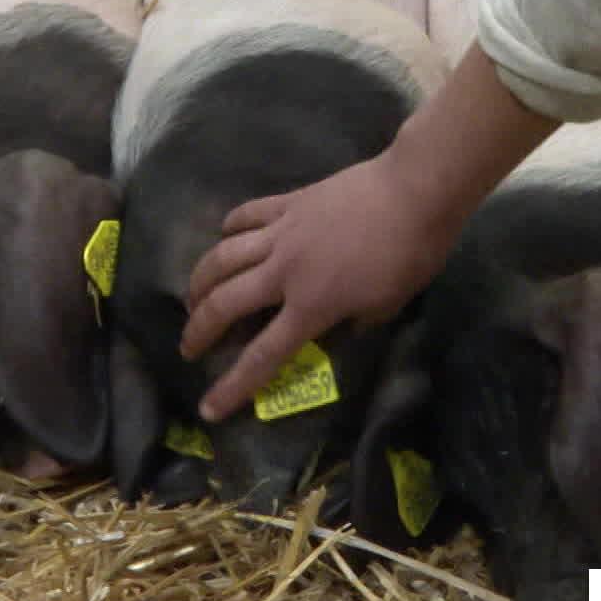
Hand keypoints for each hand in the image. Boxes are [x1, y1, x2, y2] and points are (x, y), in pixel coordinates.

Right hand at [180, 45, 562, 421]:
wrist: (413, 193)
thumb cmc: (408, 255)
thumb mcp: (386, 307)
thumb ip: (353, 323)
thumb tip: (336, 328)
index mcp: (311, 307)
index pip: (262, 356)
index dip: (232, 387)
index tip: (207, 407)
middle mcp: (283, 273)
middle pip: (225, 304)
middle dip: (198, 330)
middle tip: (187, 346)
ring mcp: (281, 233)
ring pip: (222, 257)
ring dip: (200, 280)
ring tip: (192, 295)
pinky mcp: (287, 203)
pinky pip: (246, 215)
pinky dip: (229, 227)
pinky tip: (224, 235)